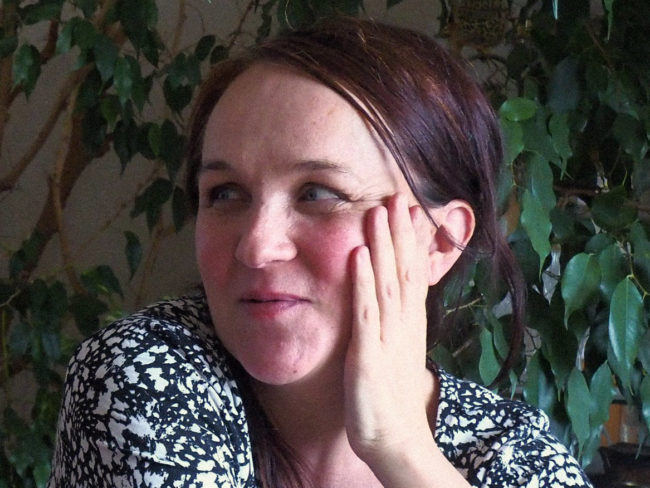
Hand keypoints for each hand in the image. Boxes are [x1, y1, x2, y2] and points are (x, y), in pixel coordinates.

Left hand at [344, 192, 434, 467]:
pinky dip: (363, 282)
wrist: (395, 437)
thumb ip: (395, 323)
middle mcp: (403, 324)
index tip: (408, 208)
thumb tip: (395, 298)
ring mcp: (388, 337)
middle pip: (404, 270)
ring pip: (387, 282)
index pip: (413, 273)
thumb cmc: (391, 394)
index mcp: (409, 322)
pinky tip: (359, 256)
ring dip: (384, 246)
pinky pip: (366, 312)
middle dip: (400, 232)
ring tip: (380, 212)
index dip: (411, 240)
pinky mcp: (369, 354)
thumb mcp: (398, 350)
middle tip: (397, 195)